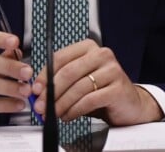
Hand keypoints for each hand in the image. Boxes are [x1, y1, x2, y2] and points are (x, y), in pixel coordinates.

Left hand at [31, 39, 161, 125]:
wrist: (129, 103)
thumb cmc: (101, 90)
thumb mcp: (79, 80)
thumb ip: (60, 81)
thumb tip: (37, 90)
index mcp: (89, 48)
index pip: (60, 57)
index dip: (45, 75)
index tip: (35, 89)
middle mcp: (102, 55)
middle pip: (68, 72)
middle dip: (51, 92)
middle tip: (41, 106)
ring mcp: (112, 70)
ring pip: (78, 88)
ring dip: (61, 104)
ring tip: (55, 114)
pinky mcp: (118, 88)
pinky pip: (89, 100)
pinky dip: (75, 110)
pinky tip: (69, 116)